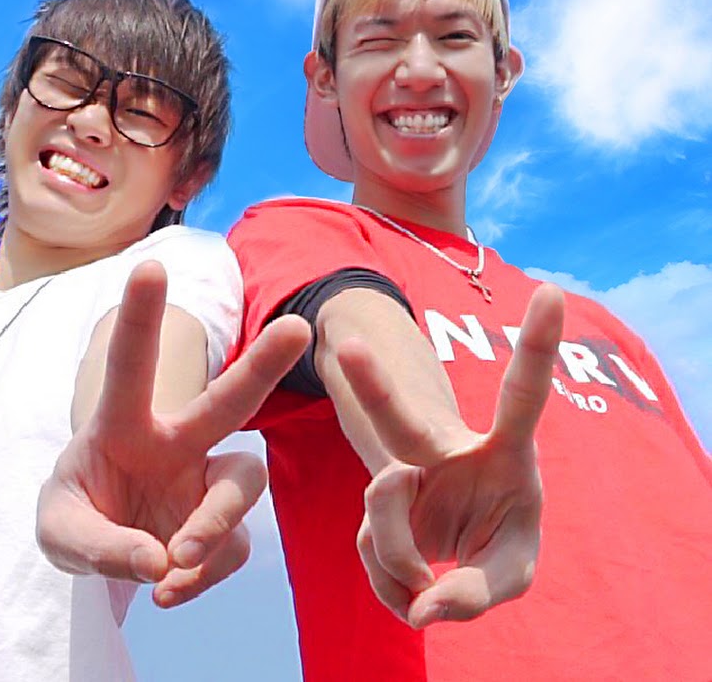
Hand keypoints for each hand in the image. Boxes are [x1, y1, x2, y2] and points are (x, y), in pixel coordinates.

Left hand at [36, 261, 309, 606]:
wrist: (106, 552)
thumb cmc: (79, 516)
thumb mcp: (60, 531)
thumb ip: (100, 545)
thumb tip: (163, 561)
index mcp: (124, 425)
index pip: (130, 366)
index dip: (142, 318)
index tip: (150, 265)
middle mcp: (176, 442)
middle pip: (228, 400)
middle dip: (261, 363)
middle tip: (297, 328)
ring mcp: (205, 483)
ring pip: (244, 481)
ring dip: (216, 522)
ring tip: (179, 559)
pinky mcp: (223, 527)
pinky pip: (232, 547)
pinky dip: (203, 573)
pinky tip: (169, 586)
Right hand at [341, 283, 563, 628]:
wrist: (449, 541)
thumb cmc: (498, 541)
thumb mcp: (510, 572)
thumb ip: (476, 594)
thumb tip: (421, 608)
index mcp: (506, 453)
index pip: (522, 397)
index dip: (536, 346)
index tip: (551, 291)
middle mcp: (448, 448)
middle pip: (405, 420)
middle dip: (374, 387)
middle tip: (348, 349)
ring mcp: (404, 469)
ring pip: (381, 502)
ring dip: (403, 561)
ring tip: (425, 584)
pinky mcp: (375, 499)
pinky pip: (371, 547)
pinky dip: (393, 582)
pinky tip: (411, 580)